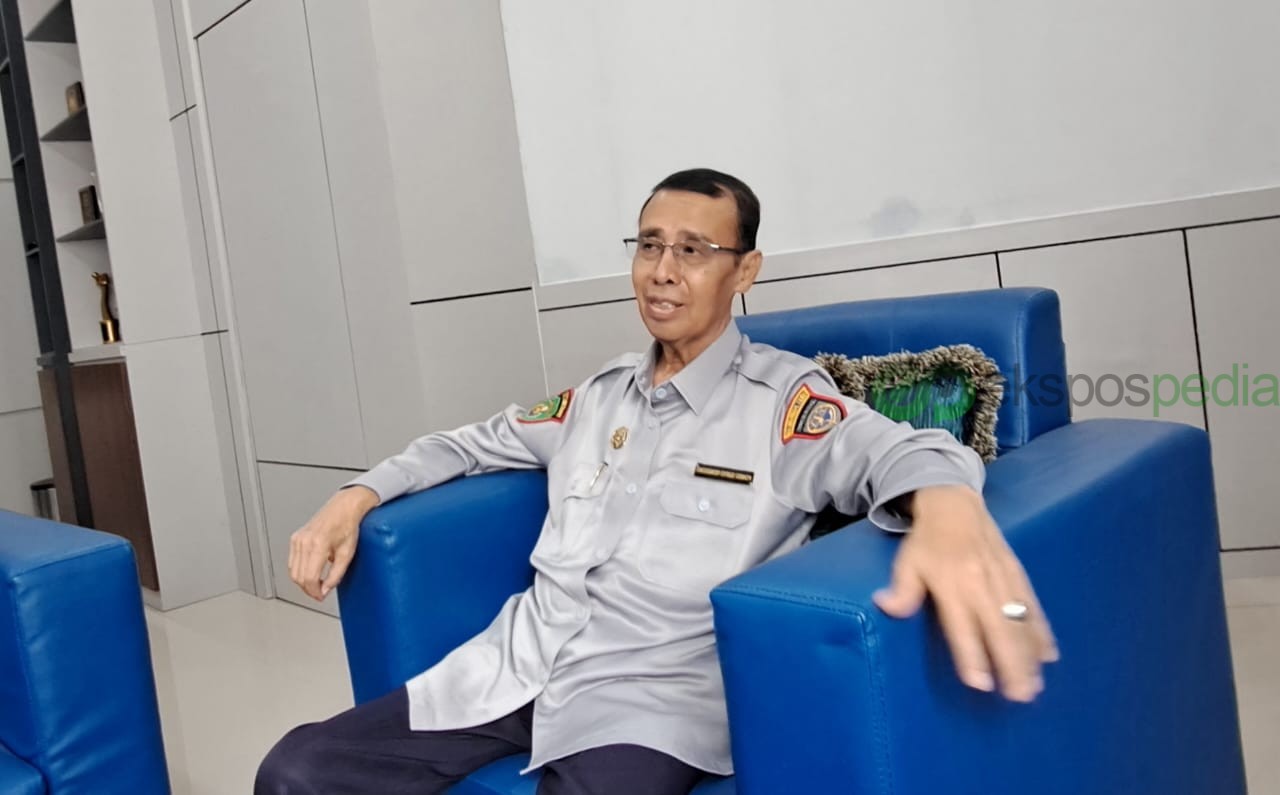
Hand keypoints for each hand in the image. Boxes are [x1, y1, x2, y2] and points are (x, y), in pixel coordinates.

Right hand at [288, 485, 378, 599]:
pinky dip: (299, 571)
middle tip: (320, 593)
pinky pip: (292, 562)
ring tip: (317, 584)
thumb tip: (325, 590)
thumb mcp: (347, 554)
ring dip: (303, 581)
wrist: (344, 508)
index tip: (321, 596)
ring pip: (293, 571)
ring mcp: (298, 539)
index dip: (314, 591)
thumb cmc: (348, 526)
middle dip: (308, 589)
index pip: (309, 578)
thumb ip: (335, 575)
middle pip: (298, 576)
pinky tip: (311, 572)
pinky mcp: (295, 538)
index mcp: (318, 545)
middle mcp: (305, 541)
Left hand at [872, 485, 1058, 701]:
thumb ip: (901, 589)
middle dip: (1011, 664)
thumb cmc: (927, 542)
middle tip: (1020, 695)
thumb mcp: (906, 562)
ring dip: (1029, 654)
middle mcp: (981, 584)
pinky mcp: (1018, 575)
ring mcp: (1003, 579)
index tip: (980, 684)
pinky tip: (1049, 655)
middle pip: (999, 629)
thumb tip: (885, 606)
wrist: (956, 506)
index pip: (962, 626)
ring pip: (1021, 622)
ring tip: (1035, 685)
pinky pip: (1033, 606)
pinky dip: (1042, 631)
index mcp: (952, 583)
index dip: (972, 654)